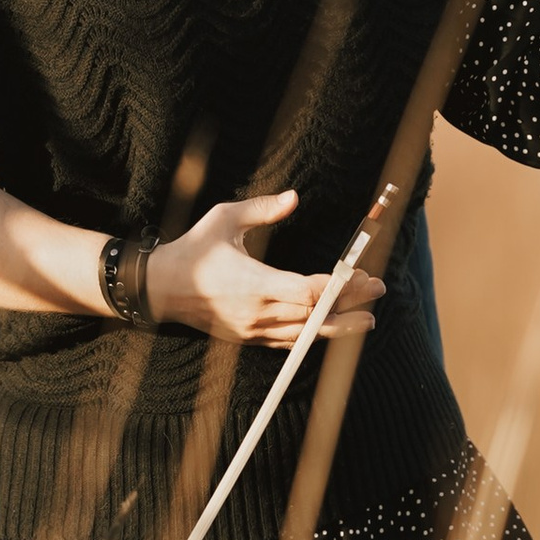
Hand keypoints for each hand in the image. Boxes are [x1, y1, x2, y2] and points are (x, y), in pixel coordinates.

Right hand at [142, 189, 381, 348]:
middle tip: (378, 289)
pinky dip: (314, 336)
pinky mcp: (249, 338)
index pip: (305, 292)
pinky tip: (334, 329)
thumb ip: (262, 209)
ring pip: (306, 335)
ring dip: (340, 326)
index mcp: (253, 282)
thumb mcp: (224, 218)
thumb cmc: (194, 249)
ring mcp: (254, 329)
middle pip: (315, 314)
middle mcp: (257, 311)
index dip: (336, 287)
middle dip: (350, 302)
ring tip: (369, 319)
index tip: (359, 274)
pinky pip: (290, 342)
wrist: (161, 289)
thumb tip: (294, 197)